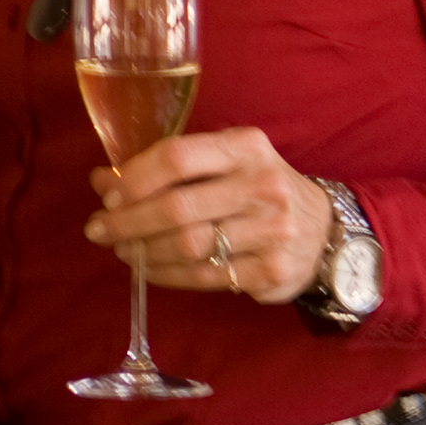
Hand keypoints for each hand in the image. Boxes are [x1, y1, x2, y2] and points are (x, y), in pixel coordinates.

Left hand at [84, 126, 332, 305]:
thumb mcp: (226, 161)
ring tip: (122, 250)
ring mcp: (271, 230)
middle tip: (100, 230)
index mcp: (245, 147)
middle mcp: (262, 185)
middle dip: (128, 221)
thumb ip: (170, 167)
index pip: (177, 157)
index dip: (135, 177)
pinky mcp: (271, 271)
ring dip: (144, 251)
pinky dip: (168, 276)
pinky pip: (205, 276)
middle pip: (178, 207)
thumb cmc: (259, 188)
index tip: (108, 194)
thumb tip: (102, 180)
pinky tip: (150, 270)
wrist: (325, 232)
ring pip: (188, 246)